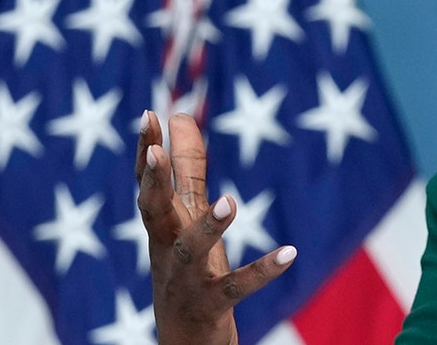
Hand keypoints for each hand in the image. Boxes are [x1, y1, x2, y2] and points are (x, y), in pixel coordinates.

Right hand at [136, 110, 295, 344]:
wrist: (185, 339)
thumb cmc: (186, 267)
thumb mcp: (187, 215)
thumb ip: (187, 168)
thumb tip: (179, 114)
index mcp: (163, 225)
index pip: (149, 183)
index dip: (146, 150)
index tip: (149, 113)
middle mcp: (166, 249)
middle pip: (153, 213)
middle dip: (152, 183)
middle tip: (156, 154)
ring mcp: (186, 278)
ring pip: (191, 251)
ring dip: (208, 226)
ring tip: (231, 201)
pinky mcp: (211, 304)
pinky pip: (237, 287)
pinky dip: (262, 271)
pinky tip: (290, 253)